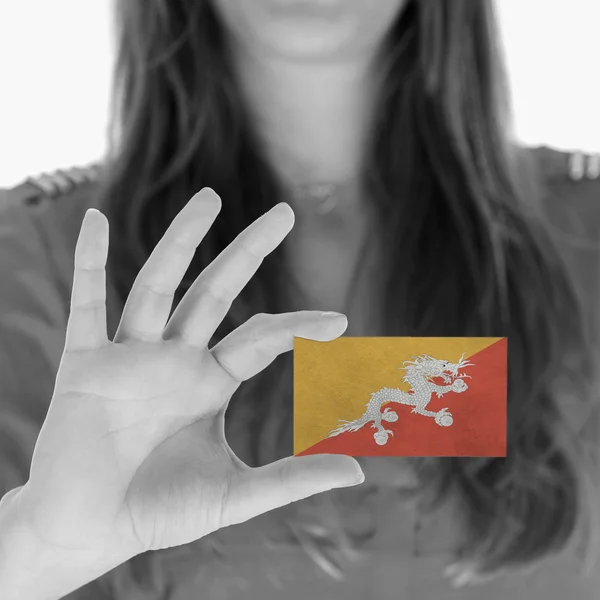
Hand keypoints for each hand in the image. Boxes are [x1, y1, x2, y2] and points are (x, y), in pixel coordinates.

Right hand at [16, 189, 363, 566]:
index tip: (341, 321)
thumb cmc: (158, 512)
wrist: (89, 531)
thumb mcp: (234, 495)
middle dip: (249, 252)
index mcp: (210, 383)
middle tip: (286, 212)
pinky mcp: (84, 364)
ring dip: (182, 240)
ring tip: (211, 198)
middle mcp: (175, 359)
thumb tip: (359, 472)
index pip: (262, 338)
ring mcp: (130, 356)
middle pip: (216, 291)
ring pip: (158, 285)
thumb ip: (292, 480)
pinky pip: (85, 304)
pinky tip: (95, 220)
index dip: (299, 326)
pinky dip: (87, 262)